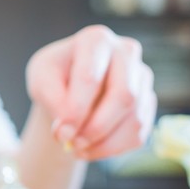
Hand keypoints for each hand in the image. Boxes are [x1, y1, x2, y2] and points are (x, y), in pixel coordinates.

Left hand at [25, 25, 156, 160]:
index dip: (76, 110)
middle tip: (73, 144)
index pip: (91, 78)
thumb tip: (68, 130)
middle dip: (96, 128)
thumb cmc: (54, 78)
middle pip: (124, 96)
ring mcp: (141, 77)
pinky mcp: (148, 102)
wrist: (69, 86)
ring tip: (77, 149)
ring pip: (134, 118)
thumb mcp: (41, 81)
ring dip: (104, 142)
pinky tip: (91, 148)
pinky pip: (138, 133)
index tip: (60, 133)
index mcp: (96, 40)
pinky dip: (112, 149)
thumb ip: (52, 101)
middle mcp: (126, 53)